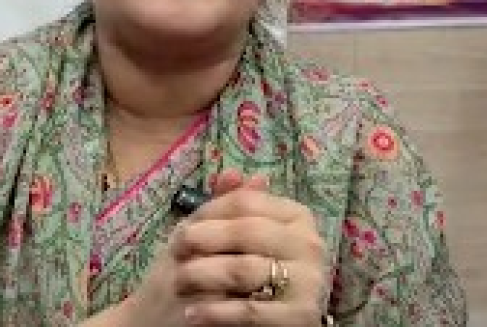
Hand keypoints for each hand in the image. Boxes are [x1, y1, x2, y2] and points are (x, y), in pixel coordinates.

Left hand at [170, 170, 327, 325]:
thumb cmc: (237, 274)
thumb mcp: (230, 237)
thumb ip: (231, 206)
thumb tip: (231, 173)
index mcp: (297, 218)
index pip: (246, 203)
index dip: (208, 214)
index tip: (182, 231)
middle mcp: (309, 245)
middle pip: (245, 231)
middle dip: (203, 242)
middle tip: (177, 255)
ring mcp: (309, 282)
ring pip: (243, 269)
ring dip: (202, 276)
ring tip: (179, 283)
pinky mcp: (300, 317)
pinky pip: (249, 312)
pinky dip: (215, 312)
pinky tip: (194, 313)